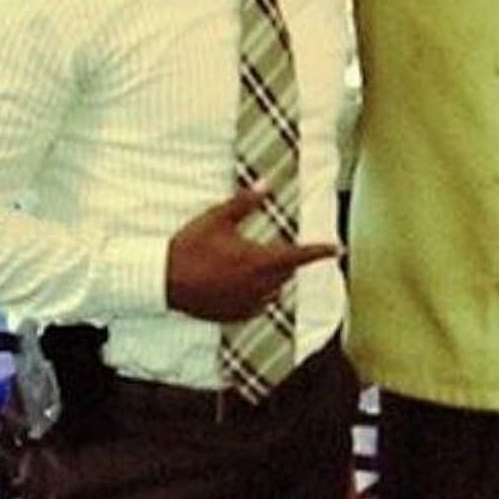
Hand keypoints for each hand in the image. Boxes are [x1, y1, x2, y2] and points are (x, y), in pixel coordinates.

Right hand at [166, 188, 340, 321]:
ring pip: (273, 290)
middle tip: (267, 247)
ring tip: (247, 265)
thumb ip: (244, 202)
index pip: (299, 256)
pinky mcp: (234, 315)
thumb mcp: (216, 219)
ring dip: (271, 277)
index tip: (337, 249)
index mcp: (258, 261)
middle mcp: (258, 285)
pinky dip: (257, 294)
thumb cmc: (189, 247)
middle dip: (285, 259)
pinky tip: (239, 284)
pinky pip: (257, 305)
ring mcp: (247, 303)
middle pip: (286, 272)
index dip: (321, 252)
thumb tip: (266, 184)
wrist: (161, 281)